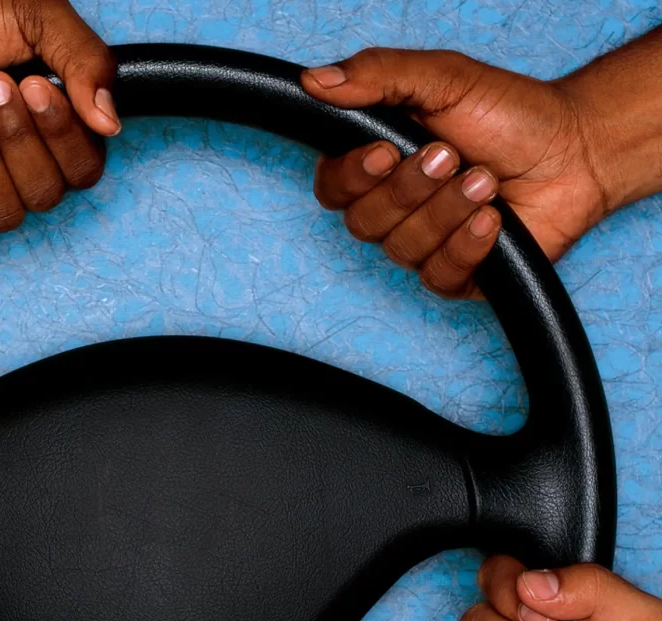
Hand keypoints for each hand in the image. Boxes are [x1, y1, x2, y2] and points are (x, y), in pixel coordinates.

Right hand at [299, 48, 610, 297]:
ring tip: (486, 179)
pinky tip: (494, 221)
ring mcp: (421, 246)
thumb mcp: (443, 78)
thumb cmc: (510, 113)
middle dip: (410, 190)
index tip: (386, 152)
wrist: (576, 151)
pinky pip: (438, 276)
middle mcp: (392, 209)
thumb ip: (378, 75)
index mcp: (378, 165)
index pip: (331, 188)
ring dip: (447, 211)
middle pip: (363, 223)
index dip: (351, 177)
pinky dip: (467, 245)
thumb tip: (314, 81)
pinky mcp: (453, 275)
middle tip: (451, 156)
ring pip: (402, 249)